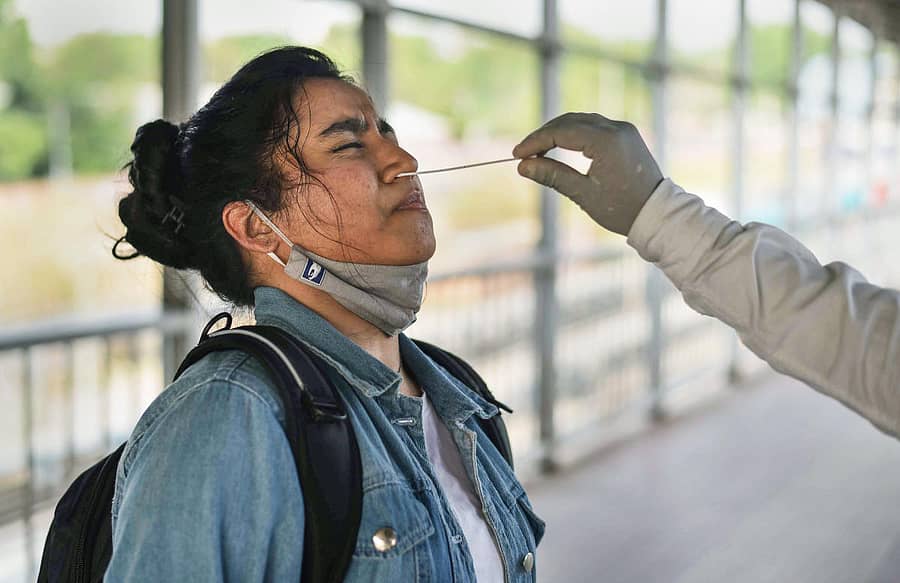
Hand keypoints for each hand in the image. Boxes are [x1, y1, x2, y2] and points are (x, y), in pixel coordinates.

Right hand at [513, 112, 663, 235]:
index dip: (535, 142)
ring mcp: (623, 129)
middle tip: (524, 154)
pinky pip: (594, 126)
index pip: (561, 132)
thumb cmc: (622, 209)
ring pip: (581, 121)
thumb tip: (523, 166)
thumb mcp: (583, 194)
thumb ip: (552, 175)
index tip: (517, 155)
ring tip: (539, 152)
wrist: (657, 213)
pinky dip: (574, 134)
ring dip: (558, 132)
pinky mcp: (626, 135)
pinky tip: (560, 147)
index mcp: (606, 141)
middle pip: (569, 121)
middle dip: (544, 135)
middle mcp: (616, 128)